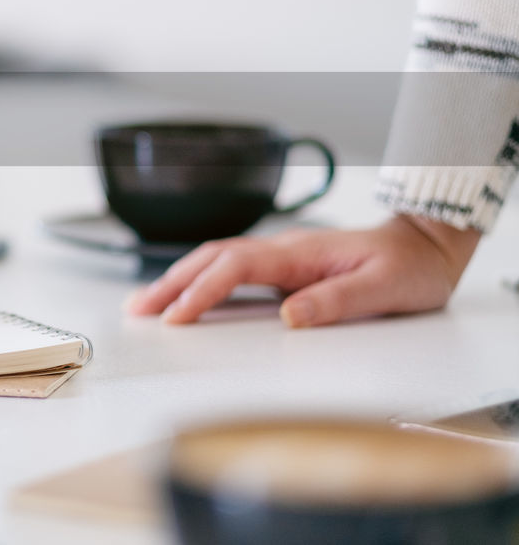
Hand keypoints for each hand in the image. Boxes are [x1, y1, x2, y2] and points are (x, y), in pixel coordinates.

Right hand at [124, 215, 479, 327]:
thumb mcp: (384, 290)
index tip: (177, 316)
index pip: (235, 267)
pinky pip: (229, 270)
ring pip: (215, 261)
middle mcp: (282, 250)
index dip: (202, 291)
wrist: (425, 245)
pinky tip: (185, 295)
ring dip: (177, 280)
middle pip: (211, 259)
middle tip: (137, 309)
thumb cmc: (408, 267)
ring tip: (145, 304)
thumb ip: (337, 301)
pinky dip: (199, 280)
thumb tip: (290, 315)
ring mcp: (280, 257)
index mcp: (300, 253)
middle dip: (170, 283)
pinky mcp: (282, 267)